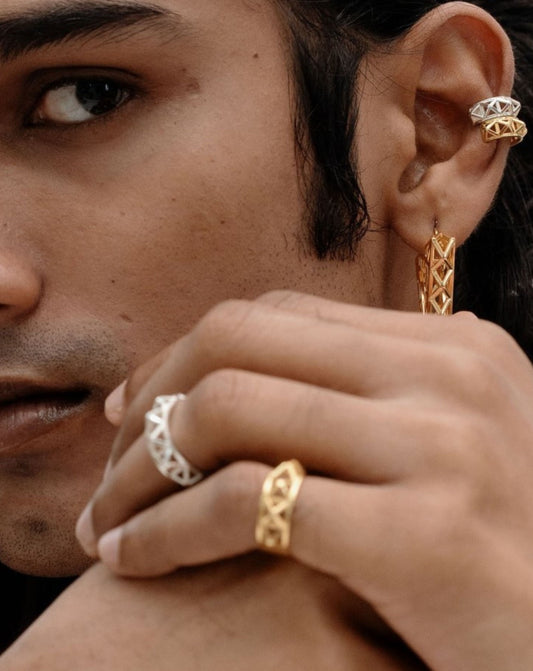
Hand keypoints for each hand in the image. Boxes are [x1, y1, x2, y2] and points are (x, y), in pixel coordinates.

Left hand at [77, 291, 532, 670]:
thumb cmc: (506, 556)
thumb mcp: (460, 446)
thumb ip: (376, 399)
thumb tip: (247, 378)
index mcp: (456, 347)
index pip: (282, 313)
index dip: (190, 353)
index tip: (138, 408)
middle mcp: (449, 376)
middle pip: (240, 340)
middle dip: (153, 397)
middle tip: (112, 460)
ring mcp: (440, 447)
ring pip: (228, 410)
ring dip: (142, 468)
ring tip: (108, 519)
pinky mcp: (420, 535)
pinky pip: (245, 503)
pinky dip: (168, 529)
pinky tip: (135, 559)